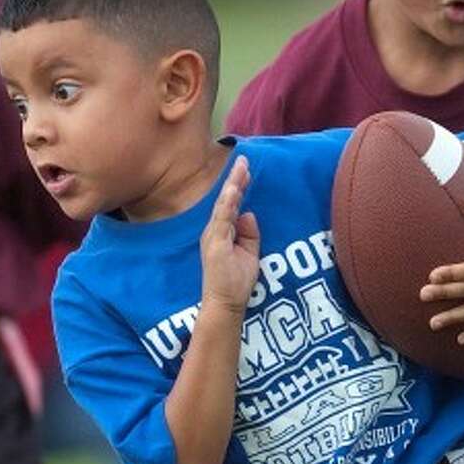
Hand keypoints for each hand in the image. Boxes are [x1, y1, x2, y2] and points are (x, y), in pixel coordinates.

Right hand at [200, 155, 258, 313]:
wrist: (224, 303)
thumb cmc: (235, 282)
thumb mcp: (249, 253)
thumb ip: (250, 234)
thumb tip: (249, 213)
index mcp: (222, 232)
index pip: (232, 205)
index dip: (239, 187)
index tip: (246, 169)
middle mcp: (215, 230)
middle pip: (227, 200)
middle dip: (236, 180)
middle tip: (245, 160)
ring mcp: (213, 236)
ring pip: (223, 205)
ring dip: (233, 186)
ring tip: (242, 167)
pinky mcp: (214, 243)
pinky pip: (221, 219)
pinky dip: (227, 203)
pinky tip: (233, 190)